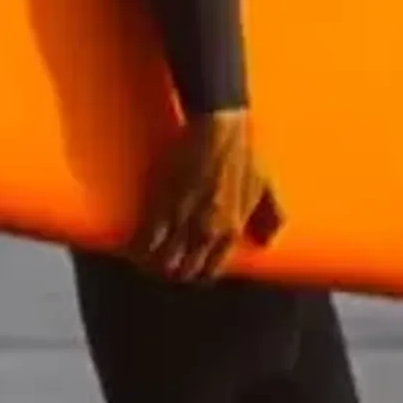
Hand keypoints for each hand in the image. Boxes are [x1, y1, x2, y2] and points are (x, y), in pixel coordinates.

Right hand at [131, 108, 281, 280]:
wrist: (221, 129)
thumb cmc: (244, 153)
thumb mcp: (266, 186)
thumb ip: (271, 217)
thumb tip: (268, 242)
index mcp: (232, 230)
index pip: (211, 270)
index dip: (196, 273)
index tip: (186, 267)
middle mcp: (208, 232)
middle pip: (184, 271)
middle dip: (172, 271)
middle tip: (162, 262)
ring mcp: (184, 220)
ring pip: (163, 261)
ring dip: (152, 264)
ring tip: (144, 257)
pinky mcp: (162, 205)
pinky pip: (146, 241)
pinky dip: (137, 249)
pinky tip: (132, 247)